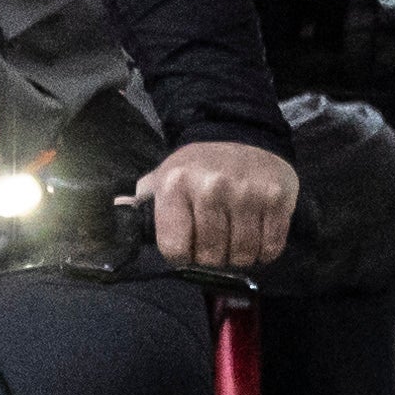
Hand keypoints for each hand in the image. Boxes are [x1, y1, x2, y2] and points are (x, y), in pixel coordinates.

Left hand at [142, 138, 300, 270]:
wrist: (242, 133)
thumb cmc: (196, 165)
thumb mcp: (162, 176)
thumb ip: (142, 200)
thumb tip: (117, 210)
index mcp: (175, 185)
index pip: (174, 248)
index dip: (180, 257)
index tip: (186, 251)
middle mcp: (211, 188)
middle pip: (209, 256)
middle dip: (210, 260)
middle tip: (212, 249)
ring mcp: (247, 194)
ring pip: (241, 255)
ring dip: (237, 258)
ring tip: (233, 245)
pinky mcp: (277, 199)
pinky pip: (271, 246)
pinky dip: (263, 253)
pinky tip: (255, 240)